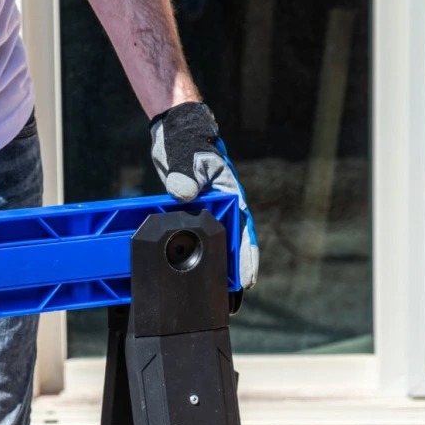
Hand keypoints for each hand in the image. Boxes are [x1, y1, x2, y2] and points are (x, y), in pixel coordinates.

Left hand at [149, 101, 258, 288]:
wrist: (175, 131)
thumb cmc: (186, 140)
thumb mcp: (185, 156)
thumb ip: (186, 175)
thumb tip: (185, 194)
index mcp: (228, 192)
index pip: (242, 229)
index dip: (246, 255)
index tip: (249, 277)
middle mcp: (222, 202)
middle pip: (234, 239)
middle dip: (239, 266)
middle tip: (240, 293)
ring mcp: (209, 206)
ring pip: (218, 238)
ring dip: (221, 262)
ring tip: (224, 290)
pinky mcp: (193, 207)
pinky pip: (200, 233)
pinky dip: (202, 249)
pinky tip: (200, 268)